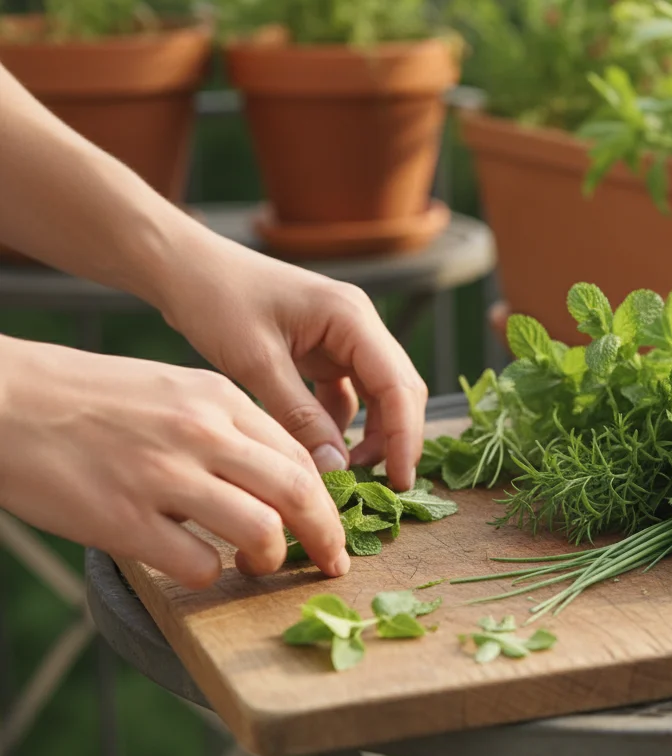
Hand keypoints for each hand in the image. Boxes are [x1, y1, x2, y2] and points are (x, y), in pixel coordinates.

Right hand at [0, 337, 349, 587]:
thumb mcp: (170, 389)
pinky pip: (198, 563)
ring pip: (262, 529)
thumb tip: (269, 470)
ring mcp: (163, 476)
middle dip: (327, 535)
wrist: (1, 400)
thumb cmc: (83, 396)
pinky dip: (209, 575)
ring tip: (261, 566)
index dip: (327, 497)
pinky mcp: (124, 519)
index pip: (300, 454)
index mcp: (217, 398)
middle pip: (298, 491)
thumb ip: (222, 424)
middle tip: (332, 563)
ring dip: (273, 558)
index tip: (334, 525)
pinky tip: (198, 568)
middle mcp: (201, 433)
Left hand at [161, 229, 428, 489]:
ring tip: (345, 472)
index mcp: (352, 318)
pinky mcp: (323, 350)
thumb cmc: (216, 300)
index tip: (401, 481)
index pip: (399, 385)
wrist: (182, 267)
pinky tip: (320, 447)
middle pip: (399, 391)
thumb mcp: (256, 363)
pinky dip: (339, 423)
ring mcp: (343, 337)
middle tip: (382, 487)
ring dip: (370, 434)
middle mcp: (358, 325)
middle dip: (394, 439)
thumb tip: (336, 468)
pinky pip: (347, 393)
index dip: (405, 437)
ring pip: (378, 395)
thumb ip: (299, 416)